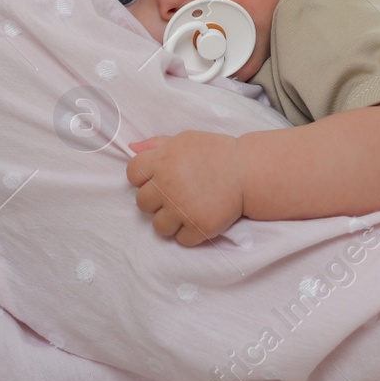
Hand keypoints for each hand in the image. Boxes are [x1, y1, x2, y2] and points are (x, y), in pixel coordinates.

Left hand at [127, 131, 246, 246]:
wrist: (247, 171)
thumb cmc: (215, 152)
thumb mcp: (184, 140)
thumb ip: (156, 144)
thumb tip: (131, 148)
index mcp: (162, 161)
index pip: (132, 175)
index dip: (143, 178)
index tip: (158, 178)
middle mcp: (168, 186)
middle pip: (142, 203)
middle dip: (157, 201)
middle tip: (176, 194)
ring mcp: (183, 208)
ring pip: (159, 226)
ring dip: (170, 221)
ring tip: (187, 210)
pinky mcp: (199, 227)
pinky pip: (181, 240)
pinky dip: (189, 233)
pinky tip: (199, 218)